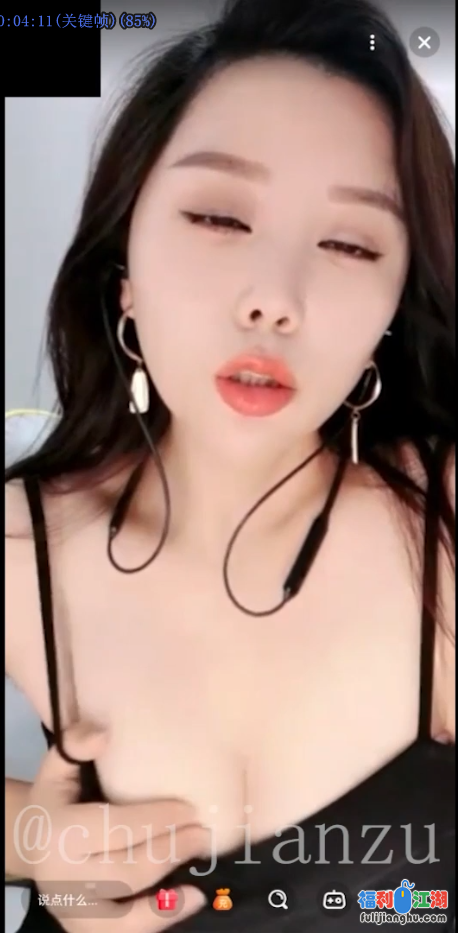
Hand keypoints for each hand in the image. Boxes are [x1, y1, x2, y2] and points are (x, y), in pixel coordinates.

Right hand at [21, 722, 207, 930]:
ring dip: (167, 898)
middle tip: (203, 834)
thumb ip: (76, 744)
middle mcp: (63, 876)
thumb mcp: (57, 766)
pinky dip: (156, 921)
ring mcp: (72, 908)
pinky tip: (189, 902)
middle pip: (126, 870)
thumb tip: (103, 735)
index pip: (114, 828)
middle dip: (170, 852)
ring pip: (124, 913)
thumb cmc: (55, 800)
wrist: (29, 844)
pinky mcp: (82, 927)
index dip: (155, 820)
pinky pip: (122, 932)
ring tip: (200, 880)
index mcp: (59, 832)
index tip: (189, 809)